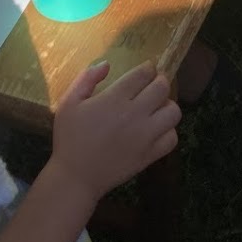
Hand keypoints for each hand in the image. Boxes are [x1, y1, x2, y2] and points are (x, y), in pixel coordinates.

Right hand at [53, 61, 180, 202]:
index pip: (143, 74)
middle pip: (162, 88)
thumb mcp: (68, 103)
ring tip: (156, 108)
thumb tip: (107, 64)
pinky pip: (172, 138)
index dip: (148, 68)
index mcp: (114, 99)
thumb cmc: (70, 138)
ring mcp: (145, 136)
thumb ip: (86, 78)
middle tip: (152, 85)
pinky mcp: (150, 155)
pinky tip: (156, 129)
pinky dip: (168, 131)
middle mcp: (134, 115)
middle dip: (160, 81)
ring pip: (173, 112)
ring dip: (167, 105)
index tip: (146, 69)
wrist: (76, 177)